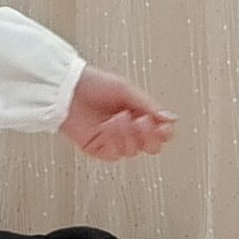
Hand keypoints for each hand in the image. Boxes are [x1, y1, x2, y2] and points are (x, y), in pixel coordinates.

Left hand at [58, 66, 177, 161]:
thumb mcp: (126, 90)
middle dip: (150, 136)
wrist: (68, 90)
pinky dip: (115, 141)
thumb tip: (170, 118)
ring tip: (119, 117)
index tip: (164, 126)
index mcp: (140, 114)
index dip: (165, 132)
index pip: (162, 131)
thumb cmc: (94, 85)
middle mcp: (130, 130)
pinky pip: (116, 154)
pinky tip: (109, 126)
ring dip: (129, 134)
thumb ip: (149, 106)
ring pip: (134, 151)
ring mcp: (115, 141)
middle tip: (143, 122)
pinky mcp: (100, 150)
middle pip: (152, 147)